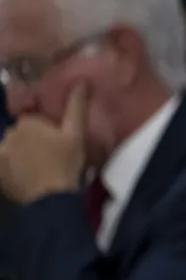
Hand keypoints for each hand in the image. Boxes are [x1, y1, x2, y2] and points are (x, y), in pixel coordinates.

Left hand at [0, 83, 87, 203]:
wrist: (50, 198)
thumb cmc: (66, 164)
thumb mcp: (76, 134)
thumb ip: (76, 107)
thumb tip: (82, 80)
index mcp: (28, 122)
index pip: (34, 121)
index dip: (46, 131)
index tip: (58, 143)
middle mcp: (10, 133)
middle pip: (21, 134)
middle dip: (32, 141)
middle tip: (50, 156)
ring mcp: (2, 153)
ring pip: (12, 148)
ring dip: (21, 154)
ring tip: (38, 169)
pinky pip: (4, 163)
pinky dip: (10, 167)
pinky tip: (23, 176)